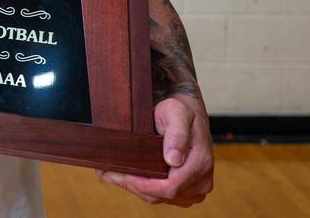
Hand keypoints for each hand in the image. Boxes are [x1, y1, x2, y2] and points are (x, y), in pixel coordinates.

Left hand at [96, 95, 213, 206]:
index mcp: (200, 163)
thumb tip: (173, 159)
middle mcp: (201, 181)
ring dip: (135, 187)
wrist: (189, 116)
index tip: (123, 175)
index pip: (170, 188)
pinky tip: (127, 176)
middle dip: (134, 185)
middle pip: (162, 196)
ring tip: (112, 173)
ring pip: (160, 198)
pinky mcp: (187, 191)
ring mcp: (195, 189)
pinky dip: (143, 188)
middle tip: (108, 172)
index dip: (144, 185)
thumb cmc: (181, 112)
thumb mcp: (177, 113)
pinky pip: (162, 197)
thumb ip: (177, 134)